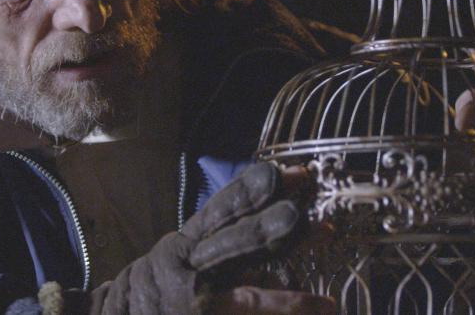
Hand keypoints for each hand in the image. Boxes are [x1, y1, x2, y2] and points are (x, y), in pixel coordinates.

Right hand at [84, 163, 334, 313]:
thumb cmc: (150, 292)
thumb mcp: (174, 259)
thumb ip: (215, 242)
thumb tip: (270, 224)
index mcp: (185, 245)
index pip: (223, 210)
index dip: (254, 191)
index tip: (285, 174)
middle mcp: (191, 269)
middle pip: (237, 243)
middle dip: (270, 229)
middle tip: (303, 216)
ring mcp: (198, 301)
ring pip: (247, 294)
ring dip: (288, 296)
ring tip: (325, 298)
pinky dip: (279, 312)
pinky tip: (315, 314)